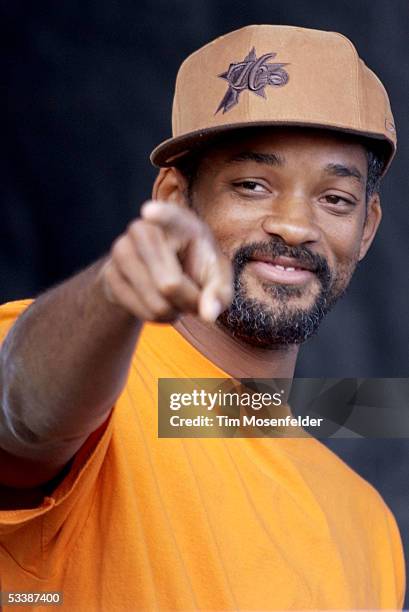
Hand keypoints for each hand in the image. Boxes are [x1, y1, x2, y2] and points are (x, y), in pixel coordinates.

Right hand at [100, 201, 233, 322]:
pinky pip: (143, 313)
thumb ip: (219, 292)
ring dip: (174, 312)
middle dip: (189, 302)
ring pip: (157, 303)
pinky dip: (159, 317)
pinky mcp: (108, 274)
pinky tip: (160, 302)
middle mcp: (143, 229)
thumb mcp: (216, 276)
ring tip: (177, 298)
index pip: (168, 215)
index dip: (160, 214)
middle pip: (170, 284)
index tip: (149, 211)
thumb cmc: (196, 267)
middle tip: (195, 298)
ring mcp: (121, 250)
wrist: (158, 272)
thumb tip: (208, 315)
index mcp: (176, 221)